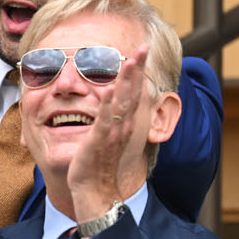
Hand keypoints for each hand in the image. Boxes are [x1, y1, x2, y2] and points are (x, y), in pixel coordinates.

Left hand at [66, 45, 149, 217]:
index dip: (139, 72)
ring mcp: (114, 132)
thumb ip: (110, 119)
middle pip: (134, 92)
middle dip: (138, 69)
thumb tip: (107, 100)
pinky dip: (108, 103)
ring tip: (130, 60)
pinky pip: (106, 119)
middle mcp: (124, 125)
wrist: (94, 190)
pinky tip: (110, 88)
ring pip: (123, 101)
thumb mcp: (108, 137)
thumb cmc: (97, 165)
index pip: (135, 92)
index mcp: (126, 123)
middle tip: (143, 48)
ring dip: (127, 80)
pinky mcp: (100, 139)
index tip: (142, 53)